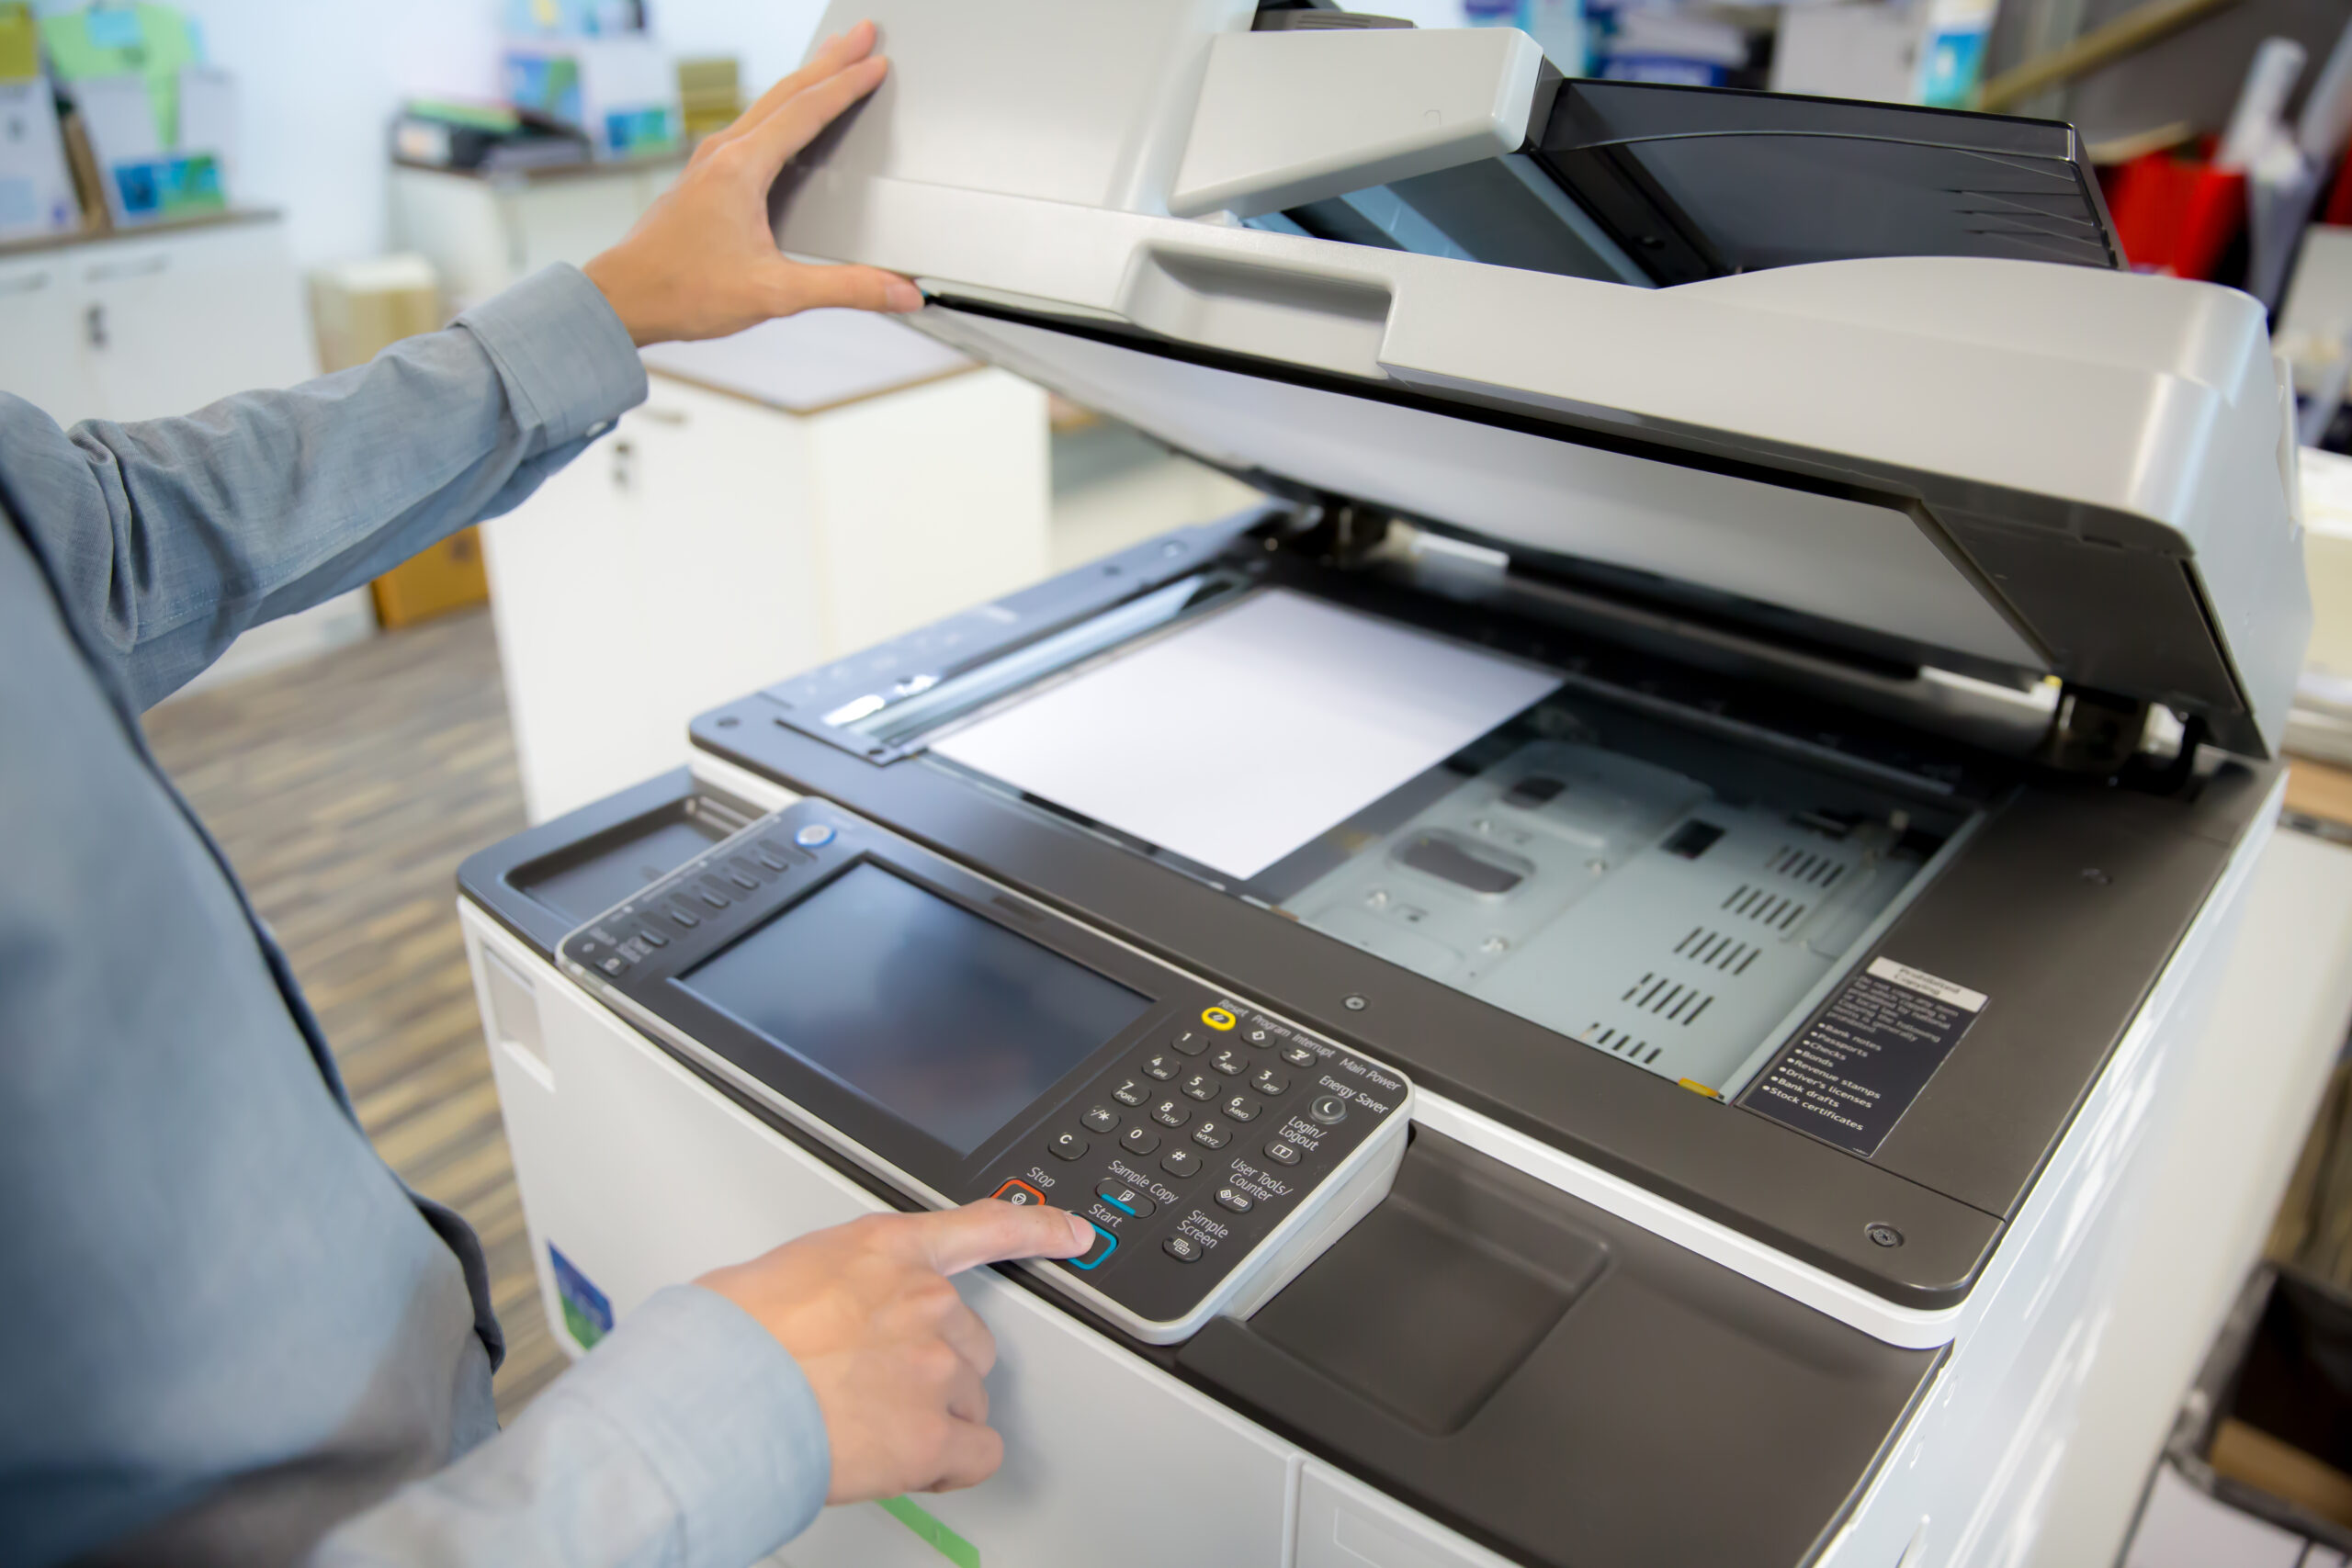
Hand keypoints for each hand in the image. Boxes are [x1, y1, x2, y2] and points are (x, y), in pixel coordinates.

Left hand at [583, 20, 920, 345]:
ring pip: (767, 104)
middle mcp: (723, 154)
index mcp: (741, 169)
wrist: (624, 298)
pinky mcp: (703, 176)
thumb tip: (898, 290)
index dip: (848, 86)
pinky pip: (751, 125)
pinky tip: (786, 116)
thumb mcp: (776, 293)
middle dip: (829, 60)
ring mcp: (710, 162)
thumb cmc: (682, 289)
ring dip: (804, 78)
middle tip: (861, 34)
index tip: (876, 63)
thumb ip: (844, 288)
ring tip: (831, 61)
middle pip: (787, 91)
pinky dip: (780, 107)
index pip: (807, 112)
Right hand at [698, 1199, 1093, 1501]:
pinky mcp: (932, 1432)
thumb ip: (833, 1281)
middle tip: (873, 1390)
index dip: (1040, 1229)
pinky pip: (976, 1453)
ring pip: (969, 1399)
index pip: (984, 1226)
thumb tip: (825, 1309)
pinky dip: (950, 1464)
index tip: (1076, 1234)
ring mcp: (934, 1366)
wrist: (711, 1402)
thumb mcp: (781, 1274)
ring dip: (935, 1416)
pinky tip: (910, 1463)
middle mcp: (923, 1299)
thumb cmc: (722, 1343)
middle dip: (936, 1368)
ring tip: (867, 1426)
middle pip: (970, 1340)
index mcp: (885, 1249)